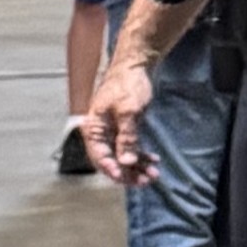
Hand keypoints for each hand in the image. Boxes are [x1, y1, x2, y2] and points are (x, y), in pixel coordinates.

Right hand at [88, 55, 157, 189]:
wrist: (136, 65)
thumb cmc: (128, 84)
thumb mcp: (129, 111)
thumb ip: (127, 137)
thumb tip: (126, 161)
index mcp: (94, 128)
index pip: (99, 155)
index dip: (111, 169)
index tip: (123, 178)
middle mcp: (100, 132)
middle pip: (111, 159)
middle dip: (127, 172)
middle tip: (143, 181)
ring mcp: (112, 131)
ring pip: (122, 155)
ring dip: (136, 167)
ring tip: (152, 175)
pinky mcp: (124, 128)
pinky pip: (130, 147)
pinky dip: (140, 155)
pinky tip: (152, 161)